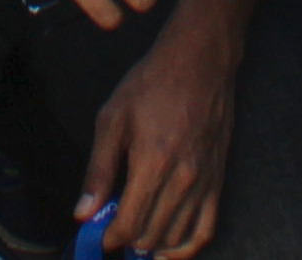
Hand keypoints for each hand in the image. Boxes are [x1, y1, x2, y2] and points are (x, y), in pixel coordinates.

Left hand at [84, 3, 248, 253]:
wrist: (199, 61)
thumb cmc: (151, 84)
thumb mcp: (113, 118)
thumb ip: (99, 170)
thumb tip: (83, 212)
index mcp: (152, 163)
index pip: (130, 222)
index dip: (111, 237)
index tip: (100, 236)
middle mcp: (182, 179)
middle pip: (153, 233)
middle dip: (129, 241)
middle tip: (115, 233)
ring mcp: (204, 181)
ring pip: (177, 235)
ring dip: (154, 245)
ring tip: (137, 242)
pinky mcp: (218, 179)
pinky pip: (207, 227)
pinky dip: (189, 247)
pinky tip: (171, 250)